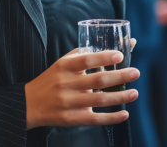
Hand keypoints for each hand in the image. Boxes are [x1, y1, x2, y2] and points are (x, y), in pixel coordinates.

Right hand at [24, 48, 139, 128]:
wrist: (30, 103)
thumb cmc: (52, 79)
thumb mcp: (62, 63)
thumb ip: (84, 55)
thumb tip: (116, 48)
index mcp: (64, 67)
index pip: (86, 59)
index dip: (104, 57)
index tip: (120, 55)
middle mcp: (66, 84)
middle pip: (97, 80)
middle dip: (119, 76)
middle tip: (136, 72)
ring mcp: (69, 102)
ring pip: (99, 99)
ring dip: (120, 97)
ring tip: (135, 92)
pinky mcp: (71, 118)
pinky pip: (95, 119)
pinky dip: (111, 118)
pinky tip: (124, 114)